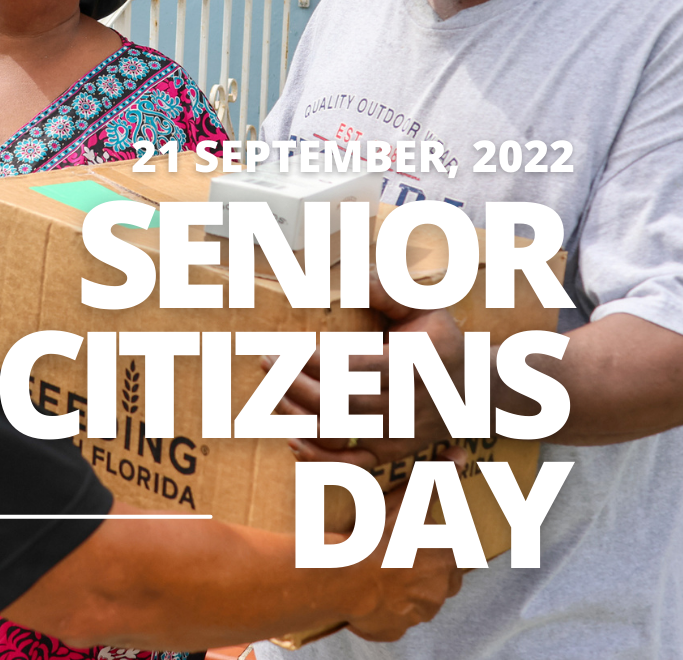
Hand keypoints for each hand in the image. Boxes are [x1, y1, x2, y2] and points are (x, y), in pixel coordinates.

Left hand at [270, 269, 465, 466]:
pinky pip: (350, 465)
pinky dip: (317, 459)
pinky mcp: (391, 454)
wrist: (478, 391)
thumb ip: (389, 290)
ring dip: (296, 414)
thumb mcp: (425, 305)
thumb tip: (353, 276)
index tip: (280, 346)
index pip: (352, 368)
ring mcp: (398, 435)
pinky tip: (291, 436)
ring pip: (337, 434)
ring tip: (271, 389)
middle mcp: (406, 406)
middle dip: (292, 383)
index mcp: (414, 366)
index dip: (310, 361)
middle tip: (265, 361)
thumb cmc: (441, 340)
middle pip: (336, 402)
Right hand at [341, 485, 464, 640]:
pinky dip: (387, 609)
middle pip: (443, 583)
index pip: (460, 557)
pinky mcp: (394, 629)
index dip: (445, 548)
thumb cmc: (382, 535)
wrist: (349, 574)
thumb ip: (437, 478)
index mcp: (448, 560)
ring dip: (408, 590)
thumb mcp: (411, 499)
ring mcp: (417, 614)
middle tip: (403, 553)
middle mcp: (439, 592)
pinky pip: (395, 620)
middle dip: (429, 571)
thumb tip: (460, 454)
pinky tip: (371, 590)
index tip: (427, 542)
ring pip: (420, 602)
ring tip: (383, 569)